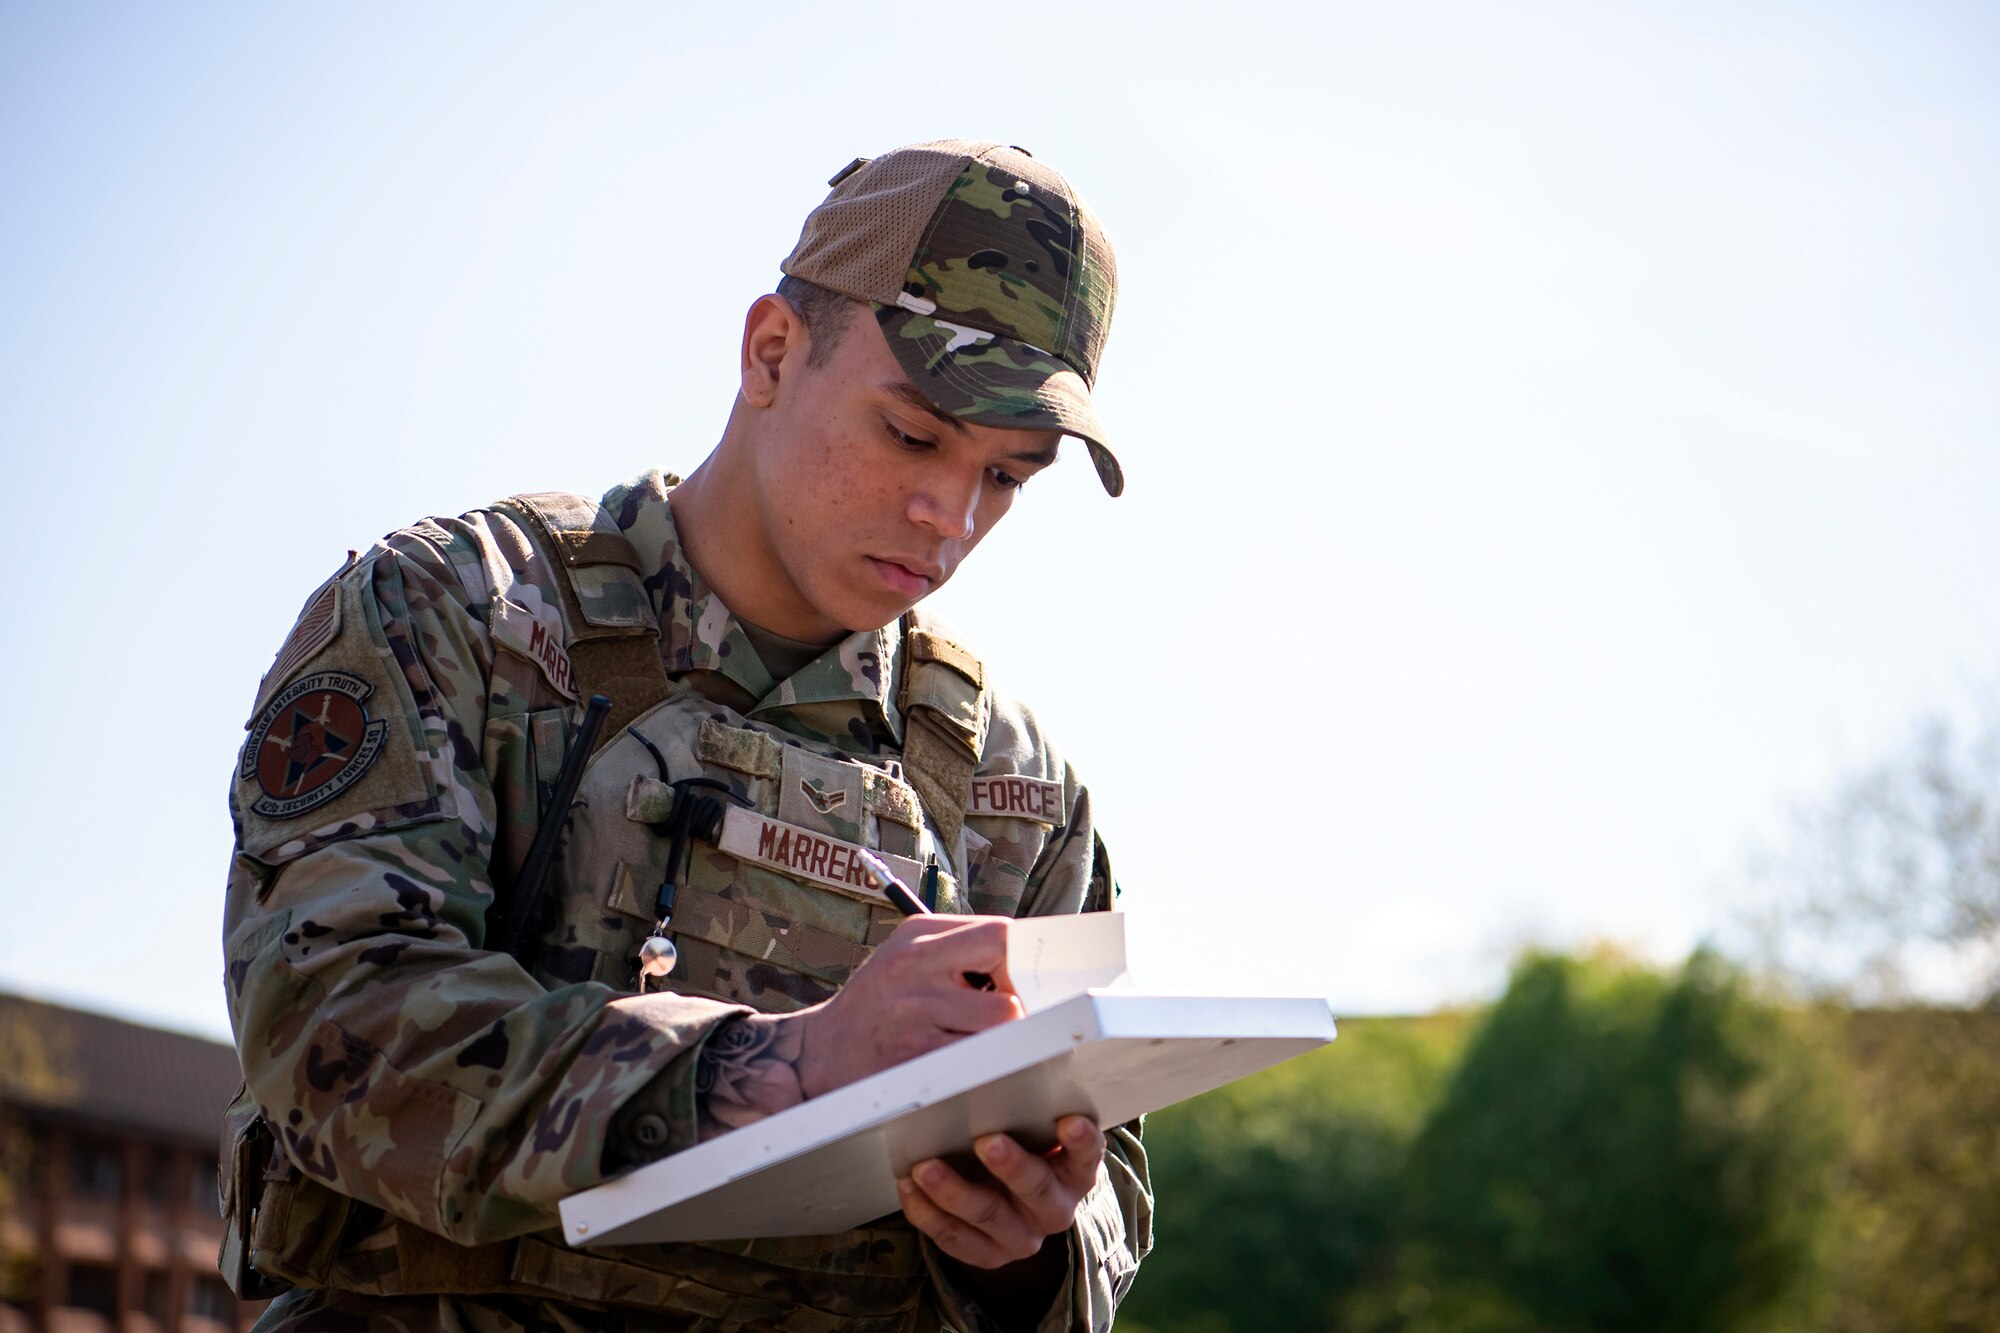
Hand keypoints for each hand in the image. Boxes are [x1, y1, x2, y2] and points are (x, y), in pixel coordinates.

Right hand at [795, 914, 1022, 1098]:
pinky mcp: (918, 1054)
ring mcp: (916, 1010)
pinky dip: (989, 1059)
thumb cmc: (875, 1005)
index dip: (1025, 957)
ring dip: (1007, 1030)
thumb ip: (959, 948)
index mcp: (918, 935)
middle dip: (1021, 990)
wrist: (818, 1054)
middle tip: (1016, 1010)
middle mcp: (916, 965)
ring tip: (985, 1036)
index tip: (1032, 978)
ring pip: (1002, 1015)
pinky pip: (981, 1054)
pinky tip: (970, 1060)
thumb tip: (1026, 958)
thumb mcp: (906, 956)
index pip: (999, 932)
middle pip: (1006, 964)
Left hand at [897, 1115, 1105, 1268]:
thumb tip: (994, 1054)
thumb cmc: (1024, 1150)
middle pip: (1036, 1190)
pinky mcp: (988, 1254)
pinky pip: (954, 1238)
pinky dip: (927, 1213)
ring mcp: (1021, 1236)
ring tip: (926, 1168)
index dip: (1081, 1141)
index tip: (1068, 1121)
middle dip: (1011, 1166)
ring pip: (988, 1216)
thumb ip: (1026, 1105)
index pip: (1087, 1155)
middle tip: (987, 1142)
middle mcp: (1053, 1208)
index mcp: (1075, 1173)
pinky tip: (910, 1186)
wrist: (1014, 1202)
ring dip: (954, 1191)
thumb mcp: (1035, 1130)